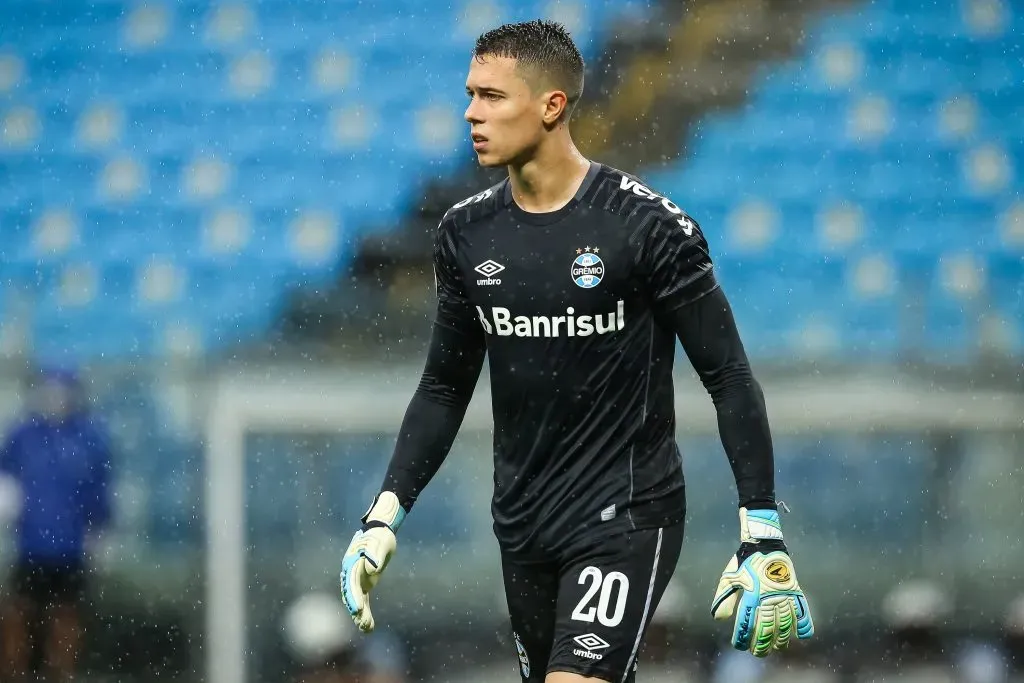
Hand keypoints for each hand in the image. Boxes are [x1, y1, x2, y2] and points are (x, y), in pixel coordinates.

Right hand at [339, 491, 404, 632]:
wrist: (379, 531)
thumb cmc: (380, 536)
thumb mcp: (380, 542)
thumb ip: (376, 554)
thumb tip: (373, 568)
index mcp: (352, 562)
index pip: (351, 582)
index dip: (353, 596)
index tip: (358, 609)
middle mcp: (351, 573)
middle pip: (351, 594)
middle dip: (356, 610)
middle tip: (363, 623)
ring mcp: (356, 579)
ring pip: (357, 600)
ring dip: (361, 615)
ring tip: (367, 629)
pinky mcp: (363, 583)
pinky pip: (363, 600)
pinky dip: (366, 612)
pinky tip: (368, 625)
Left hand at [711, 506, 813, 656]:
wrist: (764, 543)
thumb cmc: (744, 561)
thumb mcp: (729, 578)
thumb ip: (724, 599)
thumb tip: (719, 619)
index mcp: (751, 595)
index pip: (746, 623)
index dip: (743, 638)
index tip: (740, 646)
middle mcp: (769, 598)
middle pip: (767, 628)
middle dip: (762, 644)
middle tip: (758, 653)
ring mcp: (784, 595)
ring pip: (785, 624)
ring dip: (781, 639)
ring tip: (776, 647)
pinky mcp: (795, 591)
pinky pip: (803, 611)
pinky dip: (804, 625)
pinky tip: (801, 636)